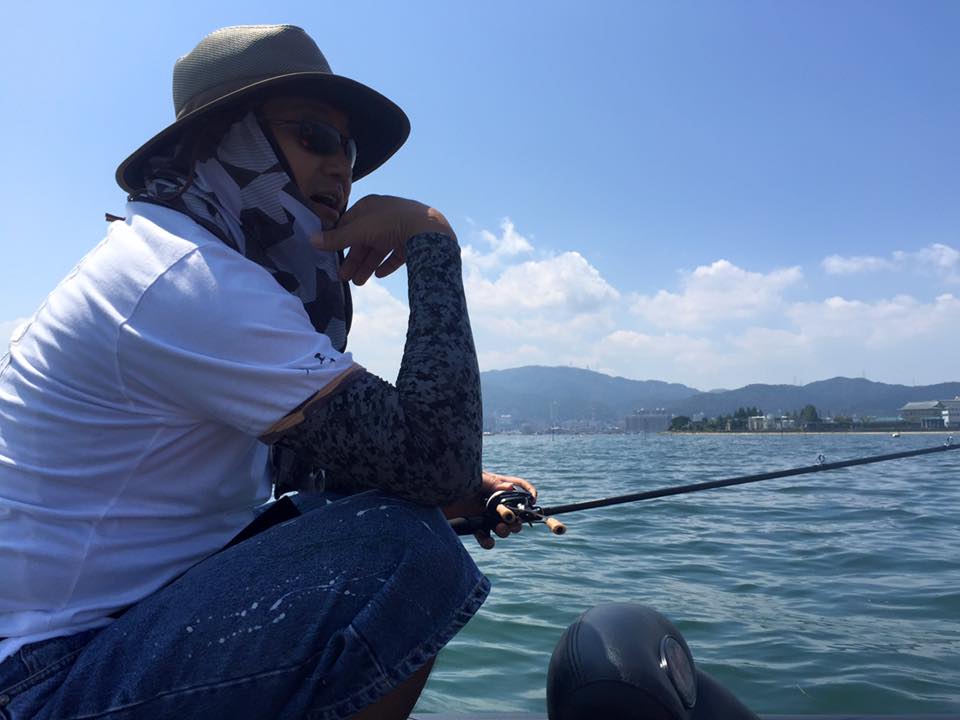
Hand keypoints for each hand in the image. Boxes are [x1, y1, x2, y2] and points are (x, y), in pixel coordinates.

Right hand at [314, 194, 454, 284]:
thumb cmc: (390, 223)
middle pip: (364, 239)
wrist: (428, 230)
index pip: (349, 222)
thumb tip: (311, 240)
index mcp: (371, 205)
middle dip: (354, 259)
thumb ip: (337, 238)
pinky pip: (396, 254)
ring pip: (379, 249)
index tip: (330, 255)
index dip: (338, 238)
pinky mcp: (413, 241)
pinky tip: (380, 275)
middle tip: (344, 278)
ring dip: (367, 265)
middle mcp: (385, 214)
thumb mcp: (360, 230)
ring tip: (359, 282)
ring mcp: (400, 227)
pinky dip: (387, 264)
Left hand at [443, 471, 537, 549]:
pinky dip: (488, 541)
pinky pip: (486, 538)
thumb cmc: (453, 480)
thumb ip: (492, 484)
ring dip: (505, 531)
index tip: (533, 500)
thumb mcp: (474, 479)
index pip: (518, 487)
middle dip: (517, 519)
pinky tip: (486, 541)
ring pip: (503, 527)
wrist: (430, 494)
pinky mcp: (474, 526)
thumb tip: (510, 487)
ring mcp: (484, 514)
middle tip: (512, 522)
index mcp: (496, 485)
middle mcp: (492, 501)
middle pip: (514, 512)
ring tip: (499, 529)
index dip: (528, 493)